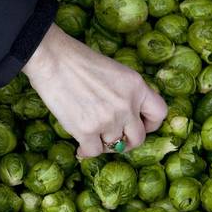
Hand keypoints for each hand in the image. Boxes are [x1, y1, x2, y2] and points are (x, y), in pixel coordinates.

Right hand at [22, 24, 167, 157]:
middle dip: (127, 141)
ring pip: (114, 146)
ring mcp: (108, 120)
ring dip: (104, 144)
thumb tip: (125, 114)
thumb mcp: (113, 70)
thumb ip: (125, 92)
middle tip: (114, 138)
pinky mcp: (86, 131)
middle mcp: (127, 106)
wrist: (52, 59)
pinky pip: (94, 152)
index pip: (159, 113)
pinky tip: (80, 147)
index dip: (150, 124)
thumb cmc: (76, 59)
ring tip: (92, 137)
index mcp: (136, 86)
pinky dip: (86, 151)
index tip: (139, 125)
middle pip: (138, 138)